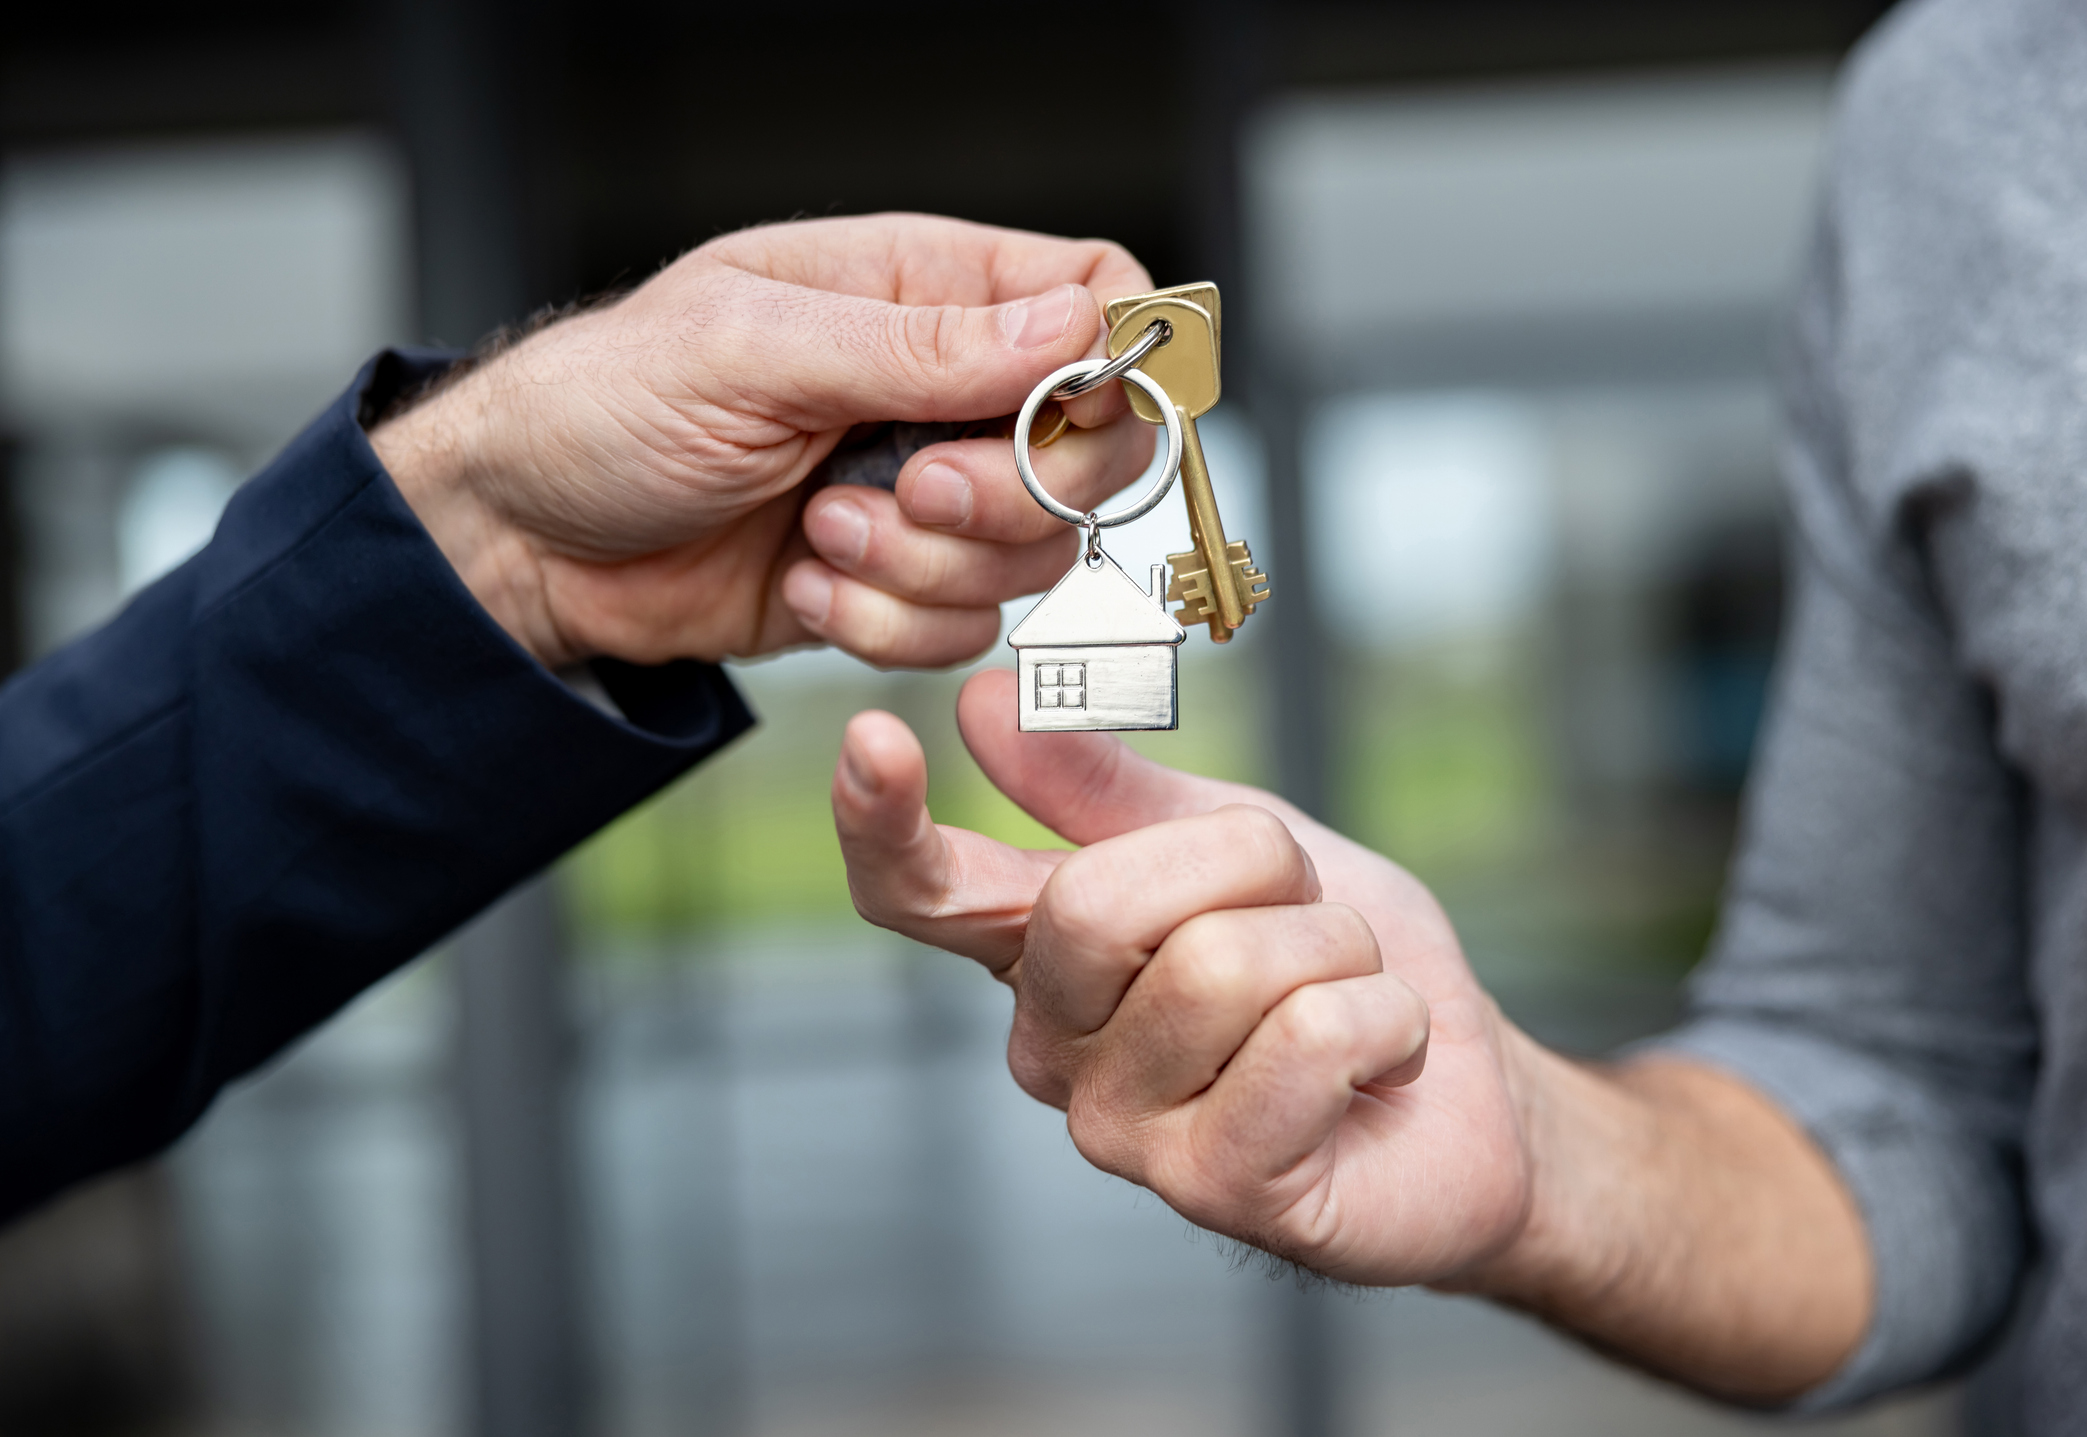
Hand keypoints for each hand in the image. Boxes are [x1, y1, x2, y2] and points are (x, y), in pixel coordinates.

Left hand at [371, 214, 1156, 669]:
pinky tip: (801, 581)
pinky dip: (881, 623)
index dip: (1113, 362)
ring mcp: (924, 493)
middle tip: (906, 484)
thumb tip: (1074, 323)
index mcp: (920, 289)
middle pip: (1093, 451)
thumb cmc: (605, 406)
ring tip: (814, 530)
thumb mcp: (750, 349)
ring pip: (1032, 558)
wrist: (523, 541)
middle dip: (1010, 495)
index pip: (1094, 293)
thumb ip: (919, 345)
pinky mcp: (895, 583)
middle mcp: (941, 389)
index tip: (1061, 415)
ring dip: (920, 566)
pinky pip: (962, 630)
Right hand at [831, 669, 1870, 1401]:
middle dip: (1251, 867)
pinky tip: (1376, 1064)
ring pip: (1223, 966)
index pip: (922, 894)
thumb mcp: (1232, 839)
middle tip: (1305, 909)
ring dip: (1334, 951)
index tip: (874, 738)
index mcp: (1044, 954)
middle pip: (1096, 903)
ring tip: (1347, 996)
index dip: (882, 824)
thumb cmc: (1337, 962)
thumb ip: (1107, 784)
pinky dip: (1382, 1021)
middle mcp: (1055, 1047)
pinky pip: (1306, 1039)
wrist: (1466, 1087)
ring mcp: (1124, 1130)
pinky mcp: (1213, 1188)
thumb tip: (989, 702)